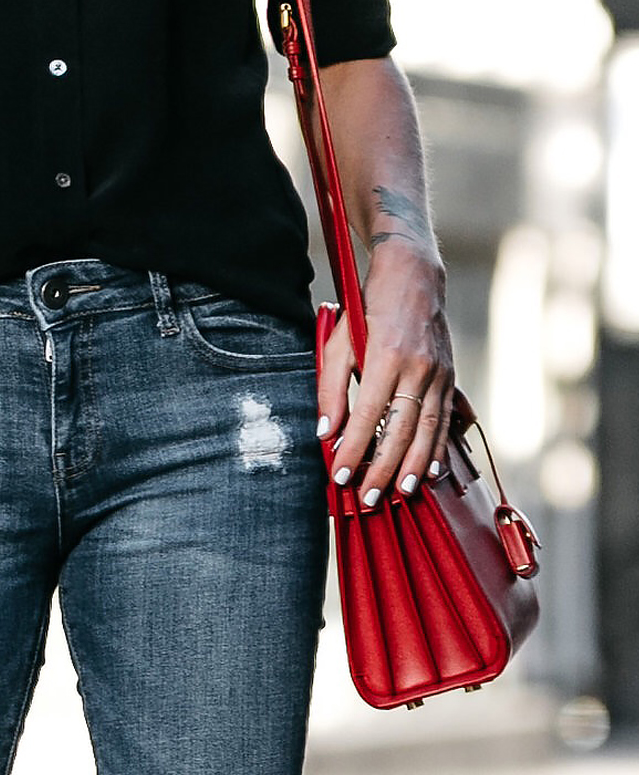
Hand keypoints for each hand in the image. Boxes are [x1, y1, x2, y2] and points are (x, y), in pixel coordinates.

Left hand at [316, 241, 454, 505]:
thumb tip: (324, 433)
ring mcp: (439, 373)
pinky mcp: (451, 376)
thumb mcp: (340, 342)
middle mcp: (418, 367)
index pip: (367, 415)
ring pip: (430, 429)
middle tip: (370, 499)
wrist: (414, 276)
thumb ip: (330, 389)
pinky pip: (447, 419)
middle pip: (402, 430)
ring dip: (417, 466)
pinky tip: (435, 470)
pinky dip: (441, 447)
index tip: (340, 476)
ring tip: (404, 494)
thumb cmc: (368, 309)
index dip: (354, 449)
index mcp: (386, 357)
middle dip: (385, 468)